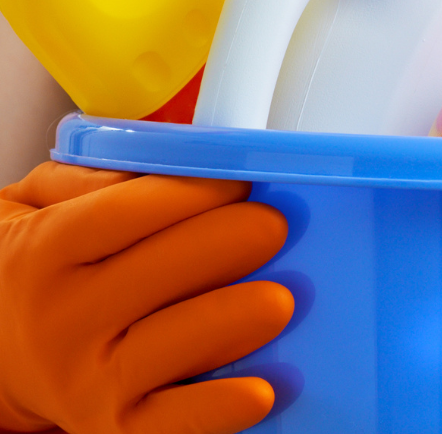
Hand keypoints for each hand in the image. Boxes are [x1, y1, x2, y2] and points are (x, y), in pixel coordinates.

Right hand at [0, 163, 293, 433]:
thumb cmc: (40, 268)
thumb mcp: (35, 207)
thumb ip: (93, 178)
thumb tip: (174, 162)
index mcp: (47, 250)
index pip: (125, 212)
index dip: (193, 192)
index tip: (241, 181)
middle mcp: (62, 316)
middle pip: (158, 272)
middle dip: (227, 244)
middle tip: (273, 227)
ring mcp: (85, 378)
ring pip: (171, 346)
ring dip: (233, 322)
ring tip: (279, 301)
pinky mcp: (113, 426)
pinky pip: (172, 423)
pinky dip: (218, 409)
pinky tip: (262, 390)